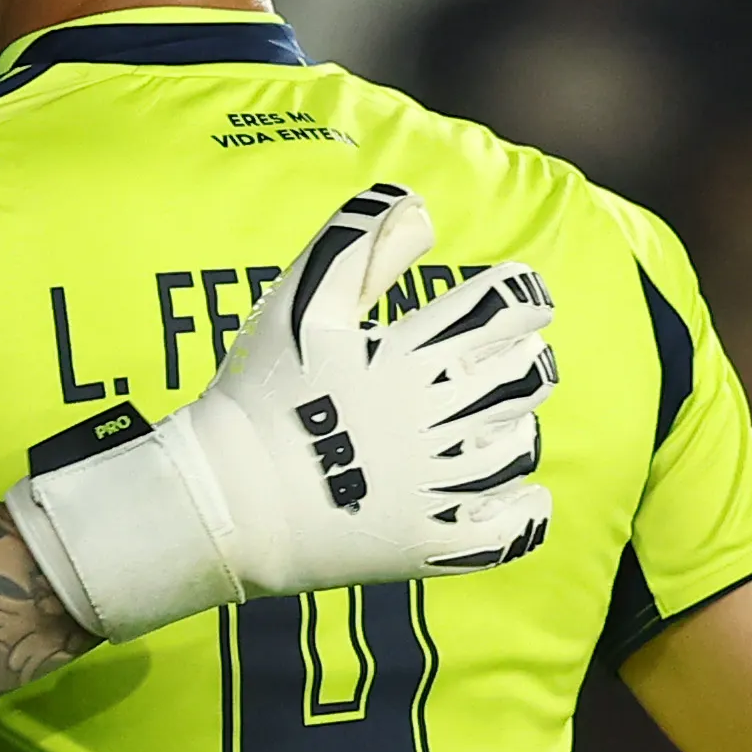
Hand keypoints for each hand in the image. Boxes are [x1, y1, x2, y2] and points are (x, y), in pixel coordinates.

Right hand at [4, 184, 556, 639]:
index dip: (521, 294)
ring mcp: (442, 487)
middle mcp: (440, 420)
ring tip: (484, 418)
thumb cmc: (258, 393)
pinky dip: (525, 506)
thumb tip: (418, 208)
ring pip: (521, 444)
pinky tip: (514, 492)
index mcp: (411, 356)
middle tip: (497, 355)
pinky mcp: (436, 543)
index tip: (512, 297)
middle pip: (525, 374)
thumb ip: (358, 246)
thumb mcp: (299, 304)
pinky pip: (514, 527)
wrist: (225, 500)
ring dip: (515, 423)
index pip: (505, 307)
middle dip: (522, 355)